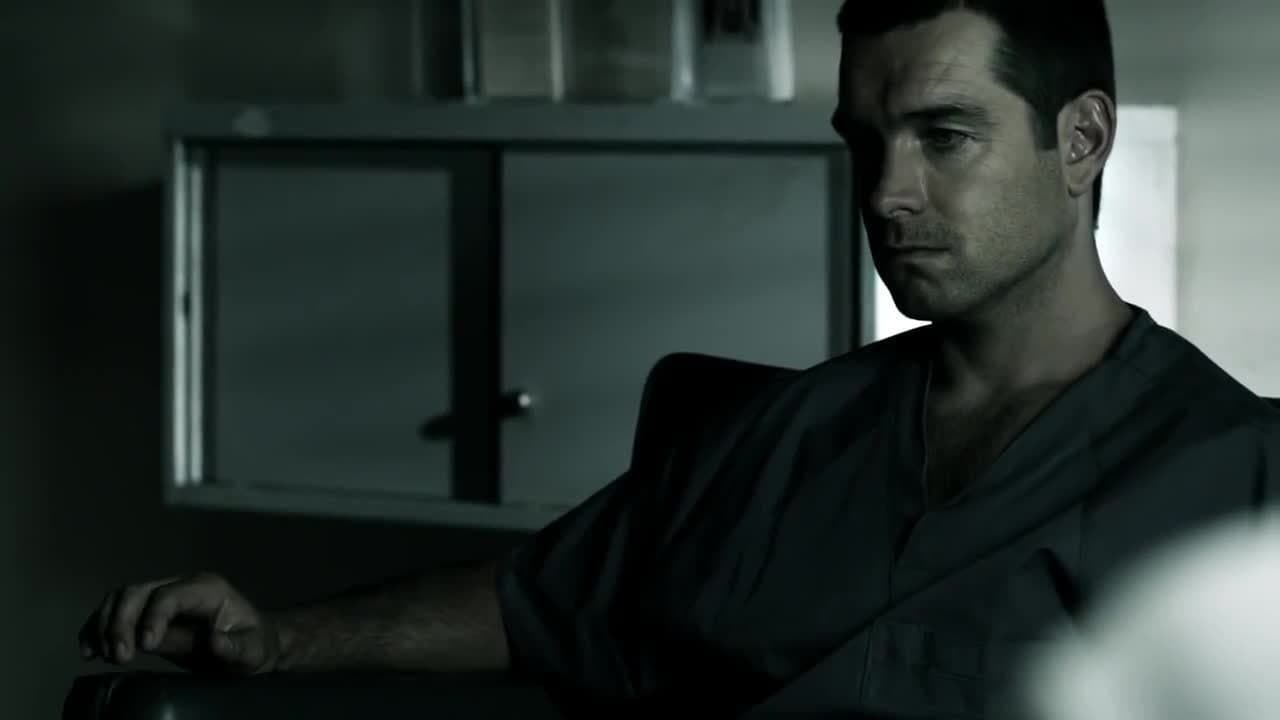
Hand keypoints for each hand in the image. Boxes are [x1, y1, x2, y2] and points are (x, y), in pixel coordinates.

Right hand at [78, 572, 281, 674]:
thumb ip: (236, 646)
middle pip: (137, 591)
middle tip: (120, 656)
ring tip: (105, 655)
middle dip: (121, 622)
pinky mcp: (148, 613)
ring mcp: (162, 596)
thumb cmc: (255, 644)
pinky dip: (97, 627)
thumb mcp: (253, 649)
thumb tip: (215, 641)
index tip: (146, 647)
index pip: (169, 594)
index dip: (152, 617)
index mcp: (207, 588)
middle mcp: (181, 585)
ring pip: (120, 598)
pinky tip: (90, 650)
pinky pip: (115, 611)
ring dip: (105, 624)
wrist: (252, 644)